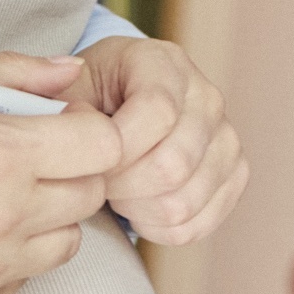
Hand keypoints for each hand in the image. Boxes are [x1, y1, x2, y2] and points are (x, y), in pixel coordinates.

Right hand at [0, 53, 125, 293]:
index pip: (103, 145)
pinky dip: (15, 254)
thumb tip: (72, 73)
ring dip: (49, 217)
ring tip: (0, 197)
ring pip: (67, 242)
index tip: (62, 126)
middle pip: (91, 194)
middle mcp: (2, 213)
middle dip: (73, 171)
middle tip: (30, 158)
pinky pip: (25, 276)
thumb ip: (12, 74)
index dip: (90, 130)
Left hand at [66, 35, 248, 246]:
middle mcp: (206, 96)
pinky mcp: (235, 174)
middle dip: (122, 186)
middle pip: (173, 165)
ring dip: (138, 211)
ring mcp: (226, 137)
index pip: (158, 112)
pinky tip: (141, 208)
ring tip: (119, 193)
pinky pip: (199, 223)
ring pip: (184, 202)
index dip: (117, 149)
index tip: (89, 159)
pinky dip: (161, 230)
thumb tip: (75, 115)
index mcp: (165, 63)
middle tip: (99, 181)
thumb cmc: (91, 97)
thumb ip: (58, 97)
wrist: (122, 105)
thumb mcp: (67, 86)